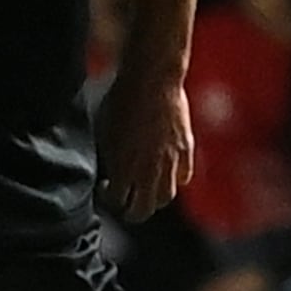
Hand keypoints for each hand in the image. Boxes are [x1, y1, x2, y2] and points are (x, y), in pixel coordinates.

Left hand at [98, 72, 194, 220]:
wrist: (152, 80)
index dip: (109, 199)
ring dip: (154, 198)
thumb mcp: (105, 131)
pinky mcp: (186, 150)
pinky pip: (183, 177)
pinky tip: (165, 171)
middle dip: (132, 211)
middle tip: (126, 204)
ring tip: (147, 189)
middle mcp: (149, 171)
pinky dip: (175, 180)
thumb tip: (110, 172)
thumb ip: (110, 158)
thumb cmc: (122, 100)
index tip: (107, 190)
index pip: (117, 201)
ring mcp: (171, 163)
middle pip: (143, 209)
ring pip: (166, 197)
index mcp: (124, 168)